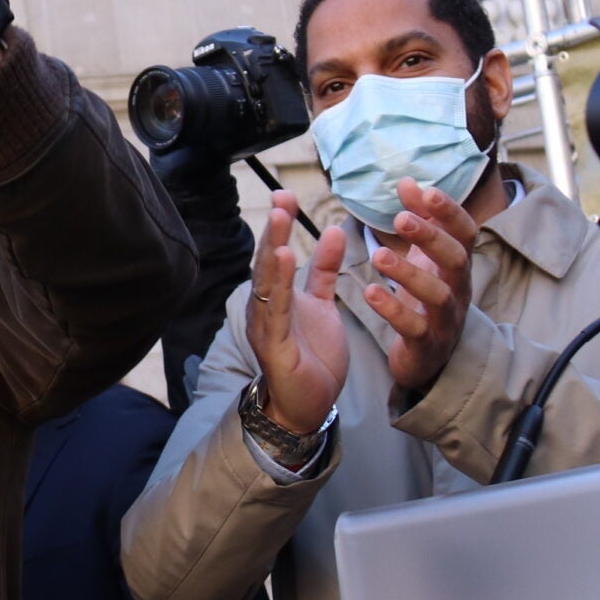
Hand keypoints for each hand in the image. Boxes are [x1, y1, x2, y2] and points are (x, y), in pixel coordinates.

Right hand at [245, 192, 349, 435]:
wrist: (308, 405)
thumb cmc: (312, 356)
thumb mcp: (322, 305)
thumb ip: (325, 271)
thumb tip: (333, 230)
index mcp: (276, 296)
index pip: (276, 252)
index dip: (281, 223)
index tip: (287, 194)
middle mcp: (265, 307)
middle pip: (268, 260)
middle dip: (274, 228)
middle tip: (281, 195)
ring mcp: (267, 325)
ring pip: (268, 281)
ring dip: (273, 247)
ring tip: (280, 218)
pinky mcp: (275, 345)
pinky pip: (278, 309)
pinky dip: (280, 283)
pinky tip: (286, 258)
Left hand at [366, 179, 478, 394]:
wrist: (428, 357)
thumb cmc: (426, 298)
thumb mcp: (424, 257)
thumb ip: (418, 219)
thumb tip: (407, 181)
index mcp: (457, 265)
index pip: (465, 232)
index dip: (450, 211)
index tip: (427, 191)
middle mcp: (458, 289)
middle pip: (457, 259)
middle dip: (431, 237)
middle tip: (400, 219)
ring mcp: (446, 319)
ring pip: (437, 295)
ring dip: (408, 273)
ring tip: (378, 256)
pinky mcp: (427, 345)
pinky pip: (415, 328)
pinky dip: (394, 310)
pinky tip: (371, 293)